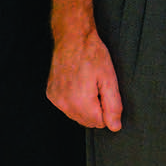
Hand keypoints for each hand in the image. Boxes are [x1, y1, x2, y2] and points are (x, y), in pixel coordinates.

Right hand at [47, 12, 123, 129]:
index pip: (100, 123)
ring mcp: (56, 99)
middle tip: (98, 86)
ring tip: (88, 83)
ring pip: (77, 115)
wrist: (72, 38)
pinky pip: (67, 107)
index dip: (107, 108)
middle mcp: (64, 104)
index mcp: (80, 102)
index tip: (105, 90)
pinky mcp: (51, 94)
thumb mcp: (109, 79)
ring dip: (85, 105)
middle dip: (96, 108)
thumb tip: (114, 127)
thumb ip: (113, 106)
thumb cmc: (92, 54)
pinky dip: (74, 100)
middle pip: (87, 121)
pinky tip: (78, 83)